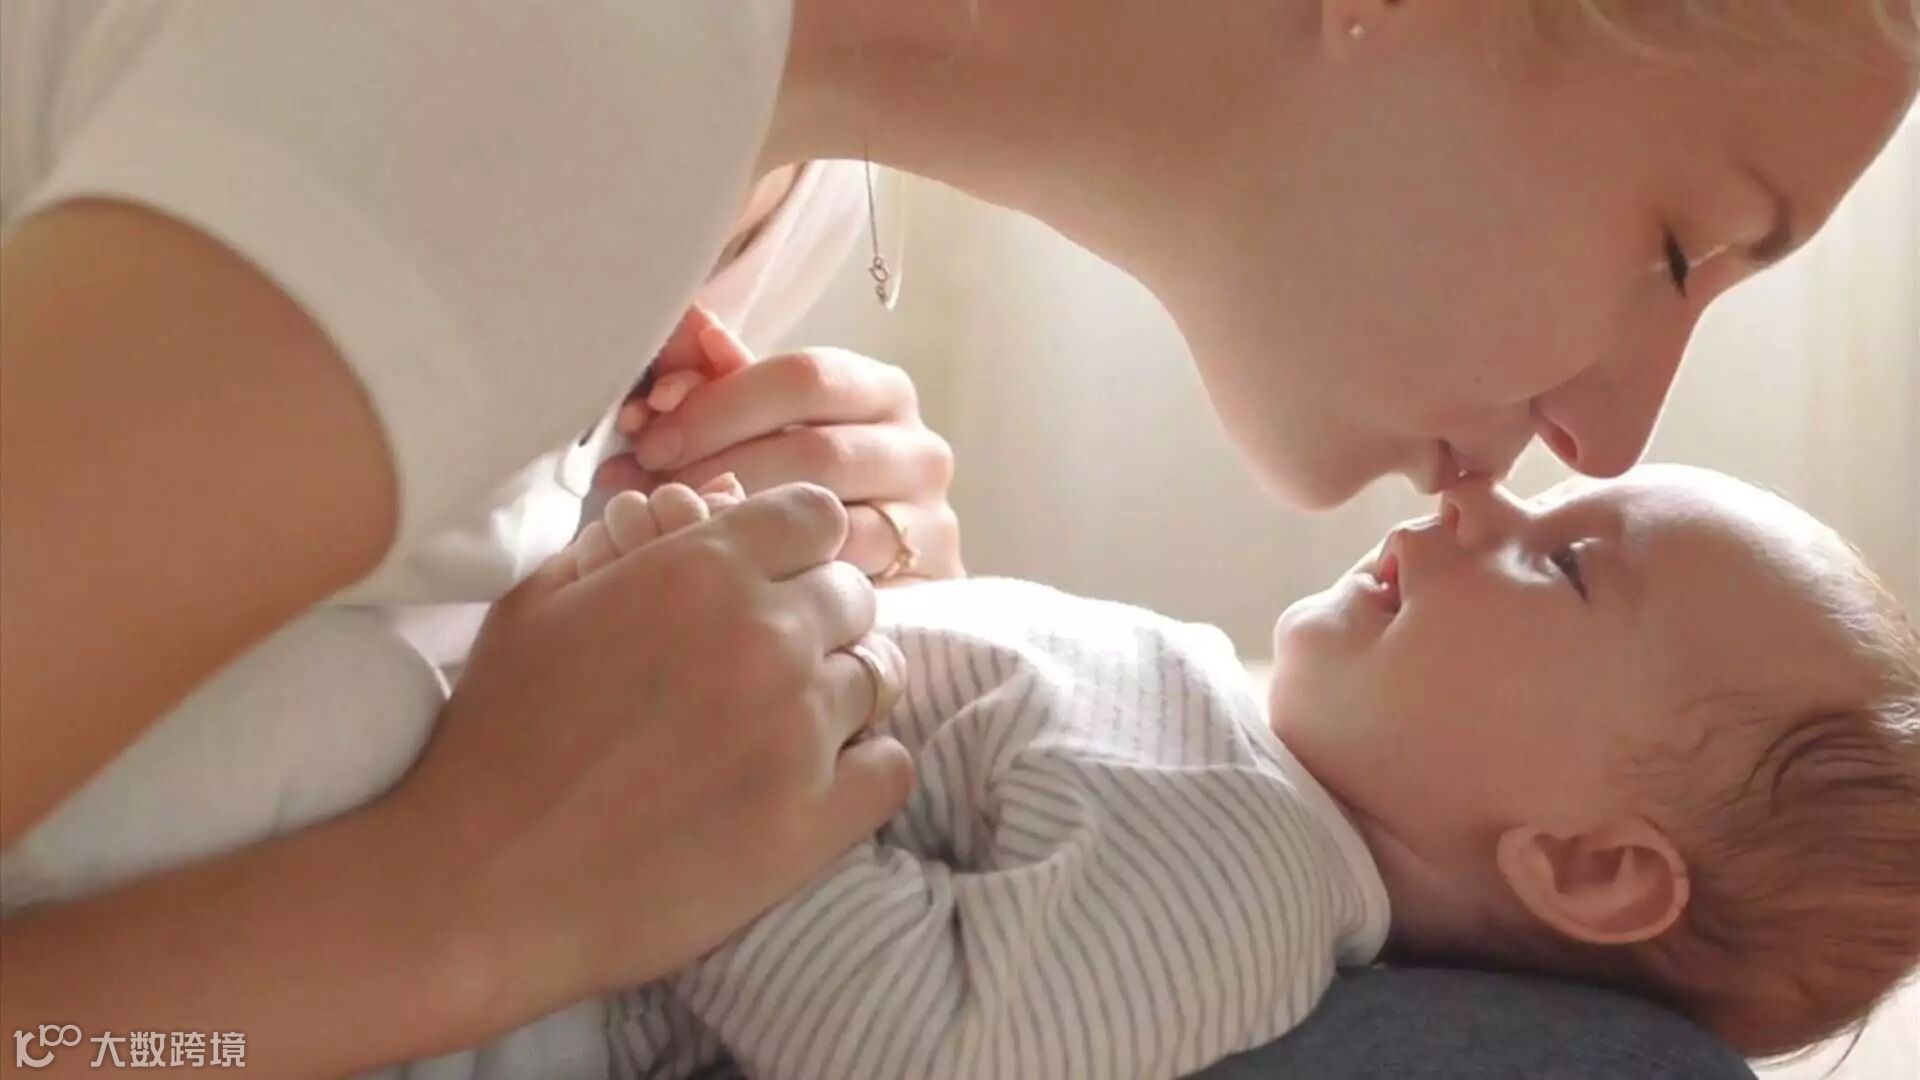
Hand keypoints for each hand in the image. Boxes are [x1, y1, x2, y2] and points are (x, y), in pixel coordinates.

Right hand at [377, 482, 913, 1020]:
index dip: (796, 545)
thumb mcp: (538, 605)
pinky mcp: (814, 821)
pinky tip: (817, 775)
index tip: (771, 579)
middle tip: (767, 661)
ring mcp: (799, 731)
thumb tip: (684, 510)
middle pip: (853, 596)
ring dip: (841, 690)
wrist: (481, 882)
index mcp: (701, 570)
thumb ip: (622, 543)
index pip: (815, 516)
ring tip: (785, 723)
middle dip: (817, 617)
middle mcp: (766, 637)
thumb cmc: (497, 739)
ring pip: (879, 675)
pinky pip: (893, 765)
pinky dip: (866, 764)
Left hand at [595, 308, 962, 582]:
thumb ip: (726, 377)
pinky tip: (726, 572)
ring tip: (676, 528)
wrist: (873, 573)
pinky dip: (775, 570)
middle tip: (652, 490)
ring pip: (828, 516)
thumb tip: (690, 322)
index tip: (651, 438)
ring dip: (740, 523)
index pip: (805, 377)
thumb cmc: (805, 488)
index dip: (720, 405)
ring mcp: (928, 517)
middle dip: (720, 469)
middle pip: (815, 450)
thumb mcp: (765, 426)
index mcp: (882, 390)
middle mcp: (919, 448)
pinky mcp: (924, 578)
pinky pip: (841, 575)